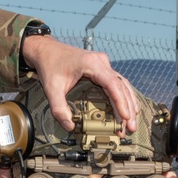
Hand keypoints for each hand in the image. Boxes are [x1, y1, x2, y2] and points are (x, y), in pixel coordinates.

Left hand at [21, 34, 137, 132]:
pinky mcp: (102, 68)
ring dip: (129, 103)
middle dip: (128, 108)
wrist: (46, 50)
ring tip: (131, 123)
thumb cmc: (50, 66)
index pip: (112, 84)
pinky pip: (117, 82)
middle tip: (130, 127)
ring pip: (122, 84)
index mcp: (92, 64)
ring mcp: (103, 64)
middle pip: (121, 86)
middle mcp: (101, 62)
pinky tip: (128, 109)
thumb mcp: (51, 88)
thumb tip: (70, 126)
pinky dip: (123, 96)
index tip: (125, 117)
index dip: (121, 102)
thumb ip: (59, 108)